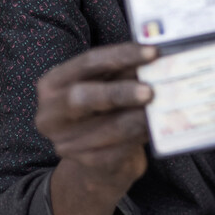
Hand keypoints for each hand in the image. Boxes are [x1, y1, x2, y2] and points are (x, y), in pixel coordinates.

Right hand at [35, 42, 156, 214]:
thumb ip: (125, 70)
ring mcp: (65, 142)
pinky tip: (156, 128)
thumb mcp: (107, 82)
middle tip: (150, 91)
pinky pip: (119, 150)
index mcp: (53, 83)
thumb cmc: (104, 106)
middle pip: (82, 97)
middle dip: (119, 93)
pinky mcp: (85, 162)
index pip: (87, 62)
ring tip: (163, 108)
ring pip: (107, 128)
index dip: (121, 55)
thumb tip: (157, 59)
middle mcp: (51, 113)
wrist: (97, 150)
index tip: (153, 52)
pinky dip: (140, 137)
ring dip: (139, 118)